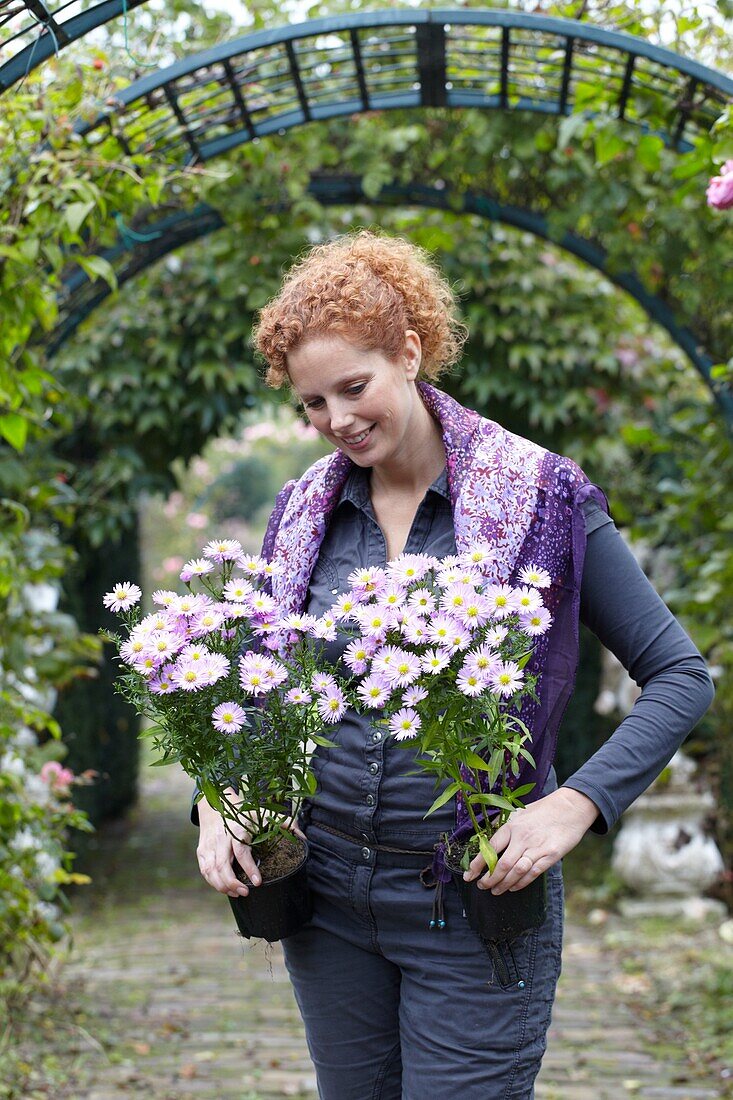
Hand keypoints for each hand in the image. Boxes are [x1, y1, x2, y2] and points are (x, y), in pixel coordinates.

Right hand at [196, 788, 305, 898]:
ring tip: (237, 893)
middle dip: (233, 883)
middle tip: (247, 892)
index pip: (241, 852)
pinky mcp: (202, 851)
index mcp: (237, 829)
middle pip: (222, 866)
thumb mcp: (262, 813)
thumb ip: (283, 823)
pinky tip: (226, 888)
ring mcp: (209, 845)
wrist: (215, 802)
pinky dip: (214, 883)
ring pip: (211, 871)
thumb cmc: (242, 812)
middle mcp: (221, 838)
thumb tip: (302, 837)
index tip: (258, 881)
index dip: (249, 868)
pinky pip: (205, 871)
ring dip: (223, 886)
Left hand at [463, 787, 599, 894]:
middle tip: (481, 886)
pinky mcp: (550, 855)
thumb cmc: (542, 810)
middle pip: (501, 865)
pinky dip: (521, 883)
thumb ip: (502, 825)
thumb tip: (485, 837)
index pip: (489, 849)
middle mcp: (522, 838)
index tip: (468, 875)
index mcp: (511, 826)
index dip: (477, 864)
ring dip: (503, 884)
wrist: (569, 808)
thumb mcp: (519, 812)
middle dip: (488, 879)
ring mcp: (537, 848)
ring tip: (495, 891)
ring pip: (516, 872)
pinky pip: (532, 874)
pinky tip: (513, 887)